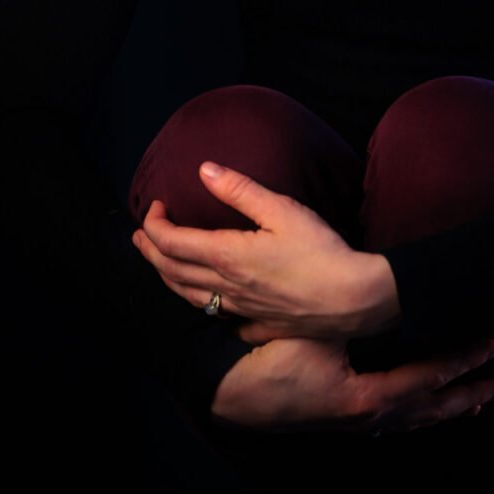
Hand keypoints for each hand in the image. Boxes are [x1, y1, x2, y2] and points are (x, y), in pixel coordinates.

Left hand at [132, 163, 400, 342]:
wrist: (353, 299)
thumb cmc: (321, 252)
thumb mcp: (282, 210)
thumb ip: (240, 190)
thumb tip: (205, 169)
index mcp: (226, 255)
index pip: (172, 242)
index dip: (154, 225)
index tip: (155, 206)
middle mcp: (225, 287)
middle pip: (171, 271)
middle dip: (149, 251)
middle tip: (141, 235)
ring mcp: (239, 310)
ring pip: (188, 297)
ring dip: (166, 277)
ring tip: (160, 264)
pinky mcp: (257, 324)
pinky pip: (216, 317)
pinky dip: (199, 304)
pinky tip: (206, 300)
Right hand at [209, 334, 493, 435]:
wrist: (230, 393)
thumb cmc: (273, 361)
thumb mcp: (318, 334)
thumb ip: (355, 322)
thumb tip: (389, 299)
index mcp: (367, 397)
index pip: (427, 378)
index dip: (462, 362)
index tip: (492, 347)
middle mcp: (367, 417)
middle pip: (429, 410)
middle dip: (467, 394)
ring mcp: (354, 423)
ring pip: (412, 421)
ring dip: (445, 409)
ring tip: (475, 403)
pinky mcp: (340, 420)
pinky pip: (392, 422)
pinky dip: (416, 416)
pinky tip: (419, 413)